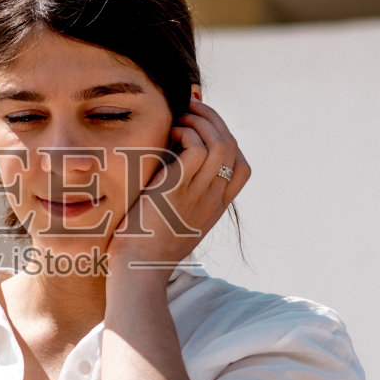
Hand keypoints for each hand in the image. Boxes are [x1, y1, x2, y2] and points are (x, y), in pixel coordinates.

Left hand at [105, 94, 250, 273]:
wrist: (137, 271)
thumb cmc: (146, 247)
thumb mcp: (173, 221)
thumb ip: (180, 197)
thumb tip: (170, 165)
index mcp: (215, 208)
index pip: (242, 168)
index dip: (227, 141)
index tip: (203, 130)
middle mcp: (213, 199)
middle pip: (233, 147)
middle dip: (214, 120)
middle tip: (191, 108)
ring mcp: (199, 194)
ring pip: (221, 143)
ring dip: (202, 121)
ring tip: (181, 118)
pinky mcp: (177, 190)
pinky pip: (198, 149)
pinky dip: (188, 134)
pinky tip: (171, 135)